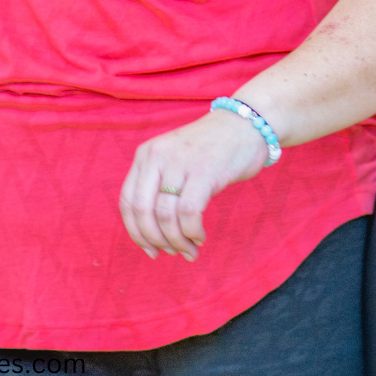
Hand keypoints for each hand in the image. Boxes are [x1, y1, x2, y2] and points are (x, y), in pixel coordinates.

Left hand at [119, 109, 268, 260]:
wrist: (248, 123)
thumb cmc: (212, 148)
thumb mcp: (175, 159)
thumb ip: (158, 185)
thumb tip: (149, 233)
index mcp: (147, 153)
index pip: (127, 202)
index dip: (136, 232)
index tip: (150, 249)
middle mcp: (158, 155)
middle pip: (143, 211)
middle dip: (155, 240)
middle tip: (171, 252)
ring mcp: (181, 161)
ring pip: (165, 216)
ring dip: (177, 241)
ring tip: (190, 249)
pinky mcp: (204, 170)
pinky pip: (188, 213)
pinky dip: (192, 232)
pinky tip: (200, 237)